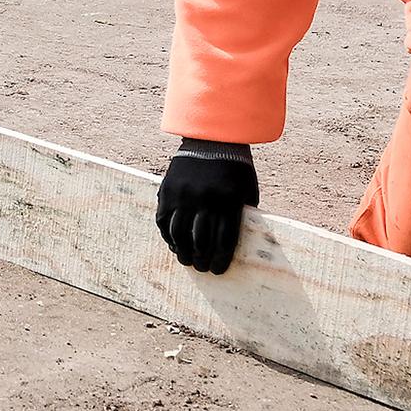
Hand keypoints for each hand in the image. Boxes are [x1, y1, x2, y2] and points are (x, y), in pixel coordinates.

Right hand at [156, 146, 258, 274]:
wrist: (212, 140)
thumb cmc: (235, 169)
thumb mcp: (246, 191)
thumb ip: (240, 217)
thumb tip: (235, 243)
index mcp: (228, 202)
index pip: (223, 242)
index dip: (220, 261)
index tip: (218, 270)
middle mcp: (204, 200)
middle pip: (200, 242)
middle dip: (202, 260)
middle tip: (202, 268)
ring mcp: (183, 196)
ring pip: (179, 235)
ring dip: (183, 252)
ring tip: (187, 260)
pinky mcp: (168, 190)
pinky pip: (164, 221)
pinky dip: (168, 236)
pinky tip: (174, 244)